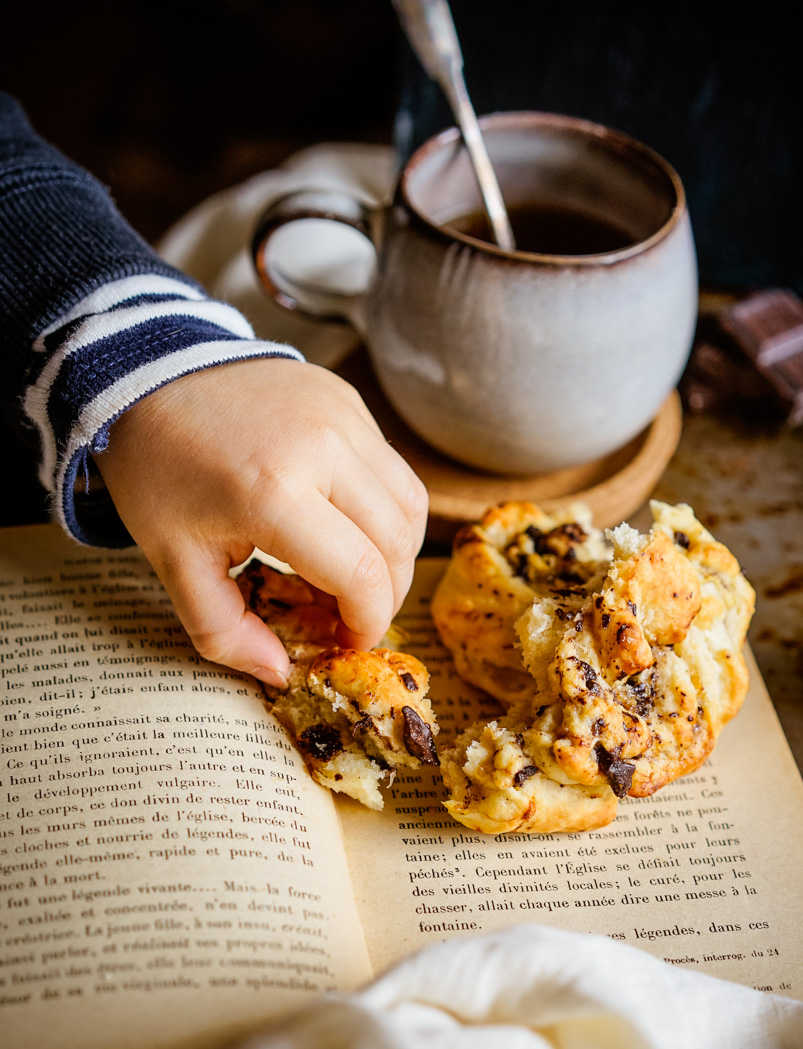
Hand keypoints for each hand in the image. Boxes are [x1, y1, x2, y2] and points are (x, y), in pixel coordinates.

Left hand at [95, 358, 427, 685]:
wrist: (145, 375)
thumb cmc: (159, 473)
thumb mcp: (174, 563)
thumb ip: (224, 632)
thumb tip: (281, 672)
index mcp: (273, 494)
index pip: (363, 577)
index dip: (367, 624)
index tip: (346, 641)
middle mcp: (323, 448)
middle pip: (399, 545)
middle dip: (385, 596)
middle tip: (351, 615)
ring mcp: (342, 416)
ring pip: (411, 505)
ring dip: (395, 553)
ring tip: (354, 574)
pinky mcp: (348, 400)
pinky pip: (393, 469)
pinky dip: (384, 510)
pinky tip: (344, 524)